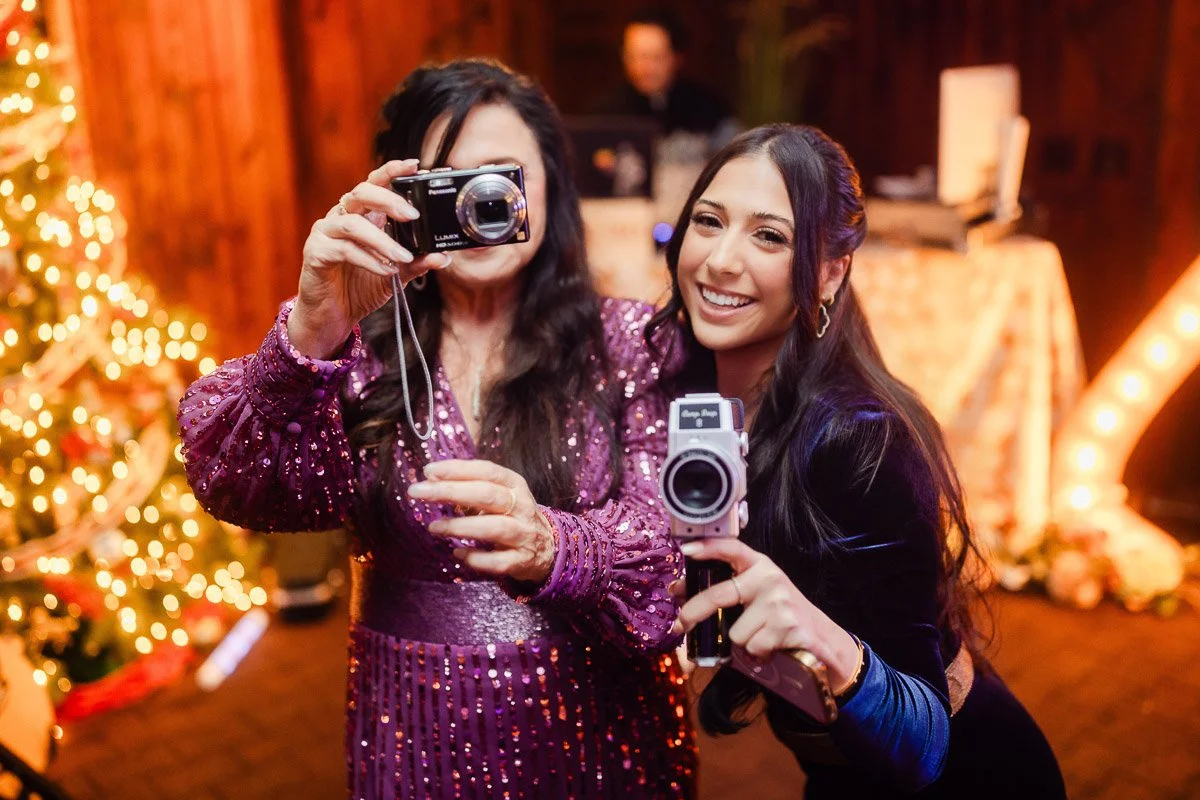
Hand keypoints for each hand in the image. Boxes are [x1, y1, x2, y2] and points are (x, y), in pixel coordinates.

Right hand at [287, 159, 452, 357]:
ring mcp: (325, 234)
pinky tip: (386, 270)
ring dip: (382, 240)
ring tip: (403, 257)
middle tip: (412, 216)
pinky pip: (344, 250)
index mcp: (361, 216)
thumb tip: (443, 257)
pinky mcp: (315, 254)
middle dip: (388, 200)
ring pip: (353, 224)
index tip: (414, 165)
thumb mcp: (394, 274)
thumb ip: (416, 263)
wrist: (332, 317)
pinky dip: (369, 260)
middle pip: (361, 193)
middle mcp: (341, 218)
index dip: (391, 171)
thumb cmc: (359, 289)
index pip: (374, 183)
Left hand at [408, 459, 556, 583]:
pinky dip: (476, 558)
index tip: (428, 470)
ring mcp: (524, 534)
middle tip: (417, 492)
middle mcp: (521, 507)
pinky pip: (497, 561)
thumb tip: (431, 478)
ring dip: (460, 527)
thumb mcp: (499, 495)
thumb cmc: (511, 516)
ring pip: (494, 528)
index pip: (487, 471)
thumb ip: (469, 486)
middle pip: (487, 495)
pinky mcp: (521, 561)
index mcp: (515, 485)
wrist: (547, 548)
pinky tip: (457, 553)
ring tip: (433, 527)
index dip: (457, 469)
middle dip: (450, 492)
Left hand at [671, 538, 860, 688]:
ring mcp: (779, 601)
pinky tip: (772, 646)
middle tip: (680, 625)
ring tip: (761, 636)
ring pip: (735, 632)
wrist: (822, 636)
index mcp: (759, 565)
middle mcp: (769, 578)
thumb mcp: (753, 595)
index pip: (732, 548)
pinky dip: (758, 654)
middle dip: (693, 612)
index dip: (708, 547)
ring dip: (743, 642)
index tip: (686, 550)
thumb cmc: (779, 614)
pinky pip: (752, 648)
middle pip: (719, 595)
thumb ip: (721, 590)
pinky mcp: (787, 626)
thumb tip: (677, 591)